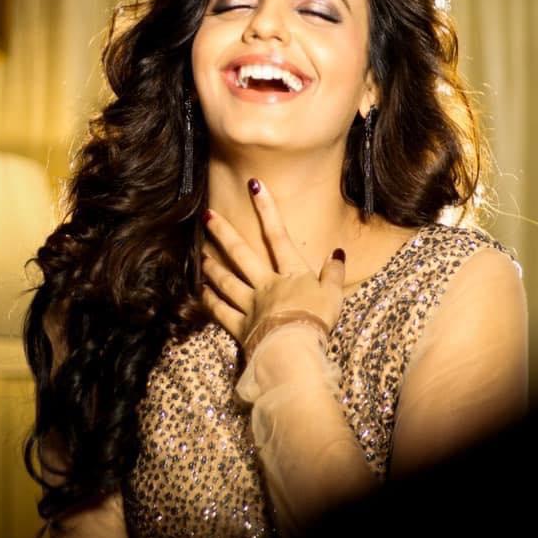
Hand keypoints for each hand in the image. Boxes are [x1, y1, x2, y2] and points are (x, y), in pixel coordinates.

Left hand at [200, 178, 345, 346]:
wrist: (294, 352)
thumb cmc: (316, 322)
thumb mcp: (334, 296)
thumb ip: (335, 274)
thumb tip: (337, 253)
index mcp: (291, 274)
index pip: (278, 234)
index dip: (267, 208)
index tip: (254, 185)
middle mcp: (266, 284)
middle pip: (241, 254)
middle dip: (224, 232)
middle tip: (207, 215)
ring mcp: (251, 305)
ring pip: (227, 281)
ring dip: (213, 266)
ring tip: (200, 253)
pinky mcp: (241, 328)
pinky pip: (222, 312)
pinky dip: (210, 301)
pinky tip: (202, 292)